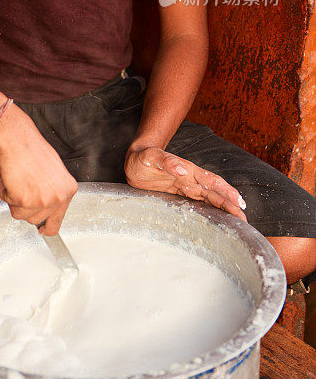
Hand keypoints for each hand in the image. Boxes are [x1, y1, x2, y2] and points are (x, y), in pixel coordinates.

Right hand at [0, 108, 77, 235]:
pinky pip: (8, 204)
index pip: (57, 221)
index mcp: (68, 190)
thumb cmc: (32, 150)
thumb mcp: (54, 172)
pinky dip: (5, 192)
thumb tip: (47, 208)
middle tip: (23, 187)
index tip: (42, 230)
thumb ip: (53, 192)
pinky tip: (11, 177)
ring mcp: (42, 201)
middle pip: (35, 220)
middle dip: (25, 207)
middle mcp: (58, 198)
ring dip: (14, 200)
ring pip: (20, 215)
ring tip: (18, 179)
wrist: (18, 139)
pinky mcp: (24, 200)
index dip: (47, 227)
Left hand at [124, 145, 246, 220]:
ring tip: (238, 222)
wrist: (134, 159)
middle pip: (215, 192)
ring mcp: (186, 187)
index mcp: (187, 170)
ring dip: (224, 208)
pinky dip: (211, 210)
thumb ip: (167, 161)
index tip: (239, 202)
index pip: (211, 181)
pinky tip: (218, 219)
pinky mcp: (180, 193)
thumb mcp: (151, 157)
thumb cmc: (142, 157)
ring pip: (210, 198)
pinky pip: (199, 202)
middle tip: (244, 220)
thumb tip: (183, 170)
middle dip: (231, 205)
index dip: (226, 191)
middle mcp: (190, 179)